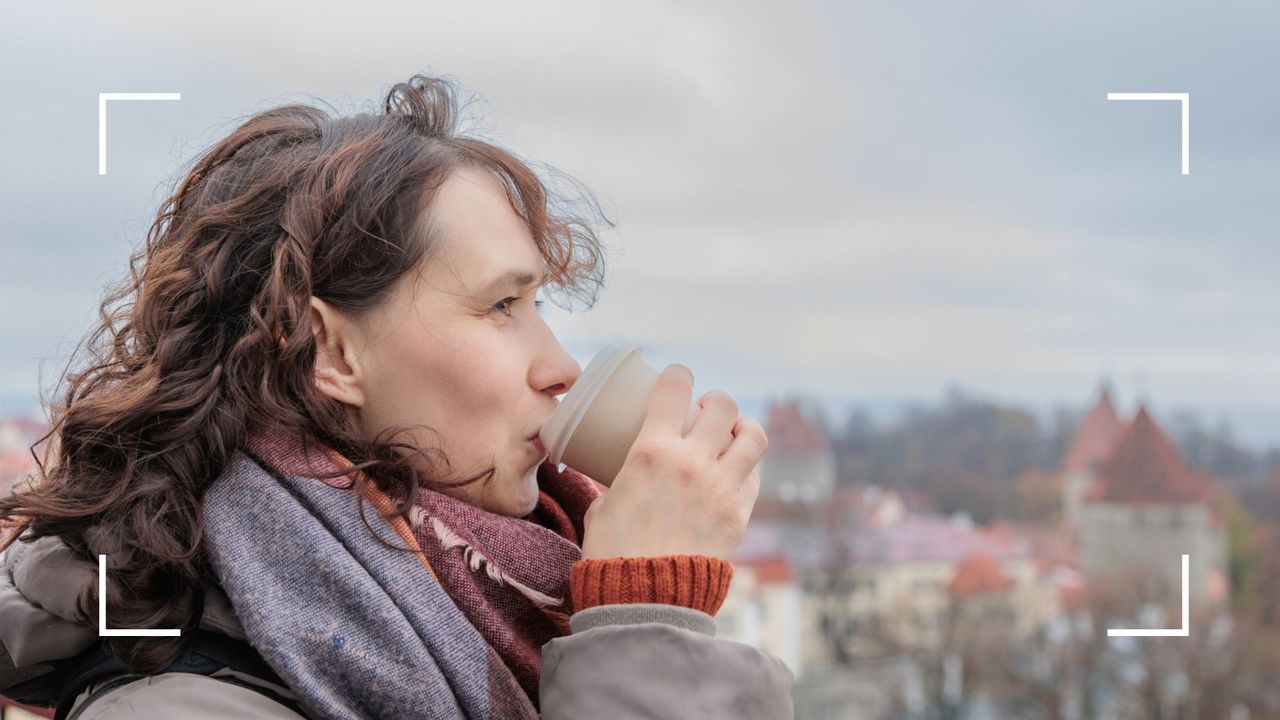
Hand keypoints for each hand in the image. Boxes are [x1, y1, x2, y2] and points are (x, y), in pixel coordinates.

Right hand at [579, 364, 766, 561]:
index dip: (678, 375)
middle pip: (723, 405)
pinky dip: (747, 467)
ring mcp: (721, 487)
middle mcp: (691, 462)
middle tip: (706, 412)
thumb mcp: (604, 505)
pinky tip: (734, 473)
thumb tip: (617, 481)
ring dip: (742, 428)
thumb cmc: (613, 554)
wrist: (646, 600)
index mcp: (651, 451)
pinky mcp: (739, 513)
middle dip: (715, 402)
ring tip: (731, 435)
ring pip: (753, 435)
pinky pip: (755, 475)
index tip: (678, 378)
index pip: (675, 388)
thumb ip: (619, 484)